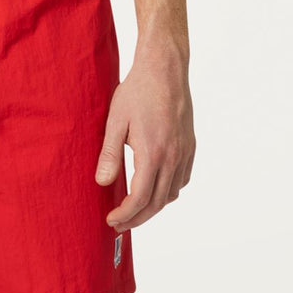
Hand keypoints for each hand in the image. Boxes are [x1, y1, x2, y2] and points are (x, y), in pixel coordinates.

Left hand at [95, 48, 194, 231]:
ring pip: (171, 193)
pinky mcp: (190, 146)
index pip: (139, 199)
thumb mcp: (116, 120)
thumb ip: (109, 154)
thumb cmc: (137, 91)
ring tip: (134, 209)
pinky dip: (168, 191)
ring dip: (153, 207)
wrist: (164, 68)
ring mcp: (184, 152)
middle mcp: (173, 158)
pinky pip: (182, 179)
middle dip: (137, 218)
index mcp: (153, 154)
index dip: (125, 215)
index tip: (111, 220)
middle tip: (119, 224)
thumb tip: (102, 183)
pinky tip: (155, 188)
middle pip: (156, 203)